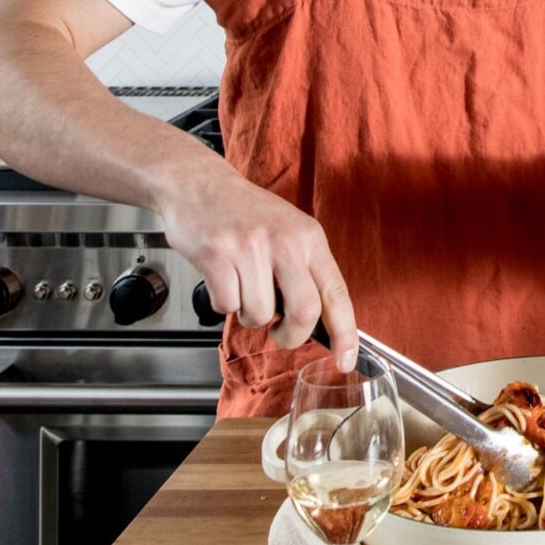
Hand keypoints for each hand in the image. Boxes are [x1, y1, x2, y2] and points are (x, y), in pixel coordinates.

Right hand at [161, 166, 357, 369]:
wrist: (198, 183)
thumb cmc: (244, 214)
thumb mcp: (289, 231)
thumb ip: (306, 271)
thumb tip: (322, 323)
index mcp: (309, 237)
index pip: (337, 293)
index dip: (346, 333)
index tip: (346, 361)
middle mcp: (284, 240)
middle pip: (304, 313)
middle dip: (291, 336)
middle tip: (280, 333)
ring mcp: (250, 247)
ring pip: (261, 315)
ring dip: (248, 314)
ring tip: (242, 288)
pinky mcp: (217, 254)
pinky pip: (227, 306)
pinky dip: (222, 303)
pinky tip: (222, 279)